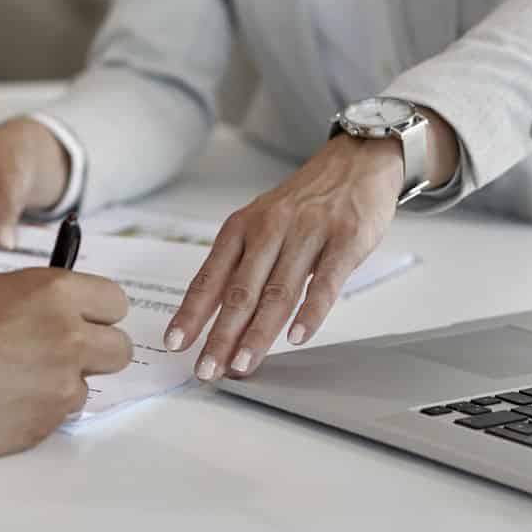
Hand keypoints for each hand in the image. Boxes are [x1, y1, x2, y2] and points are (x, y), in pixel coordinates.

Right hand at [0, 268, 132, 457]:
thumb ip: (12, 289)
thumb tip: (24, 297)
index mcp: (51, 293)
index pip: (114, 302)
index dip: (95, 311)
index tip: (80, 318)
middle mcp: (65, 337)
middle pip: (119, 349)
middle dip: (94, 350)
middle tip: (57, 351)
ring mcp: (57, 386)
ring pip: (88, 386)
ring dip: (61, 383)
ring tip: (14, 378)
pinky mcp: (42, 426)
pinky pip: (58, 416)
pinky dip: (38, 410)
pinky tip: (0, 400)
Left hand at [166, 135, 400, 381]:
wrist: (356, 161)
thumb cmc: (305, 202)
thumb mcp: (263, 222)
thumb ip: (243, 263)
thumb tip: (215, 314)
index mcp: (242, 227)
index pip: (210, 277)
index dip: (191, 313)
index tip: (175, 344)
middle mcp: (269, 228)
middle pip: (240, 291)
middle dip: (220, 335)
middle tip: (207, 370)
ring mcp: (308, 233)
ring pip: (277, 292)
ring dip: (258, 334)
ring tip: (243, 365)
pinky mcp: (345, 239)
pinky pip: (325, 282)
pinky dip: (310, 313)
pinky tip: (297, 337)